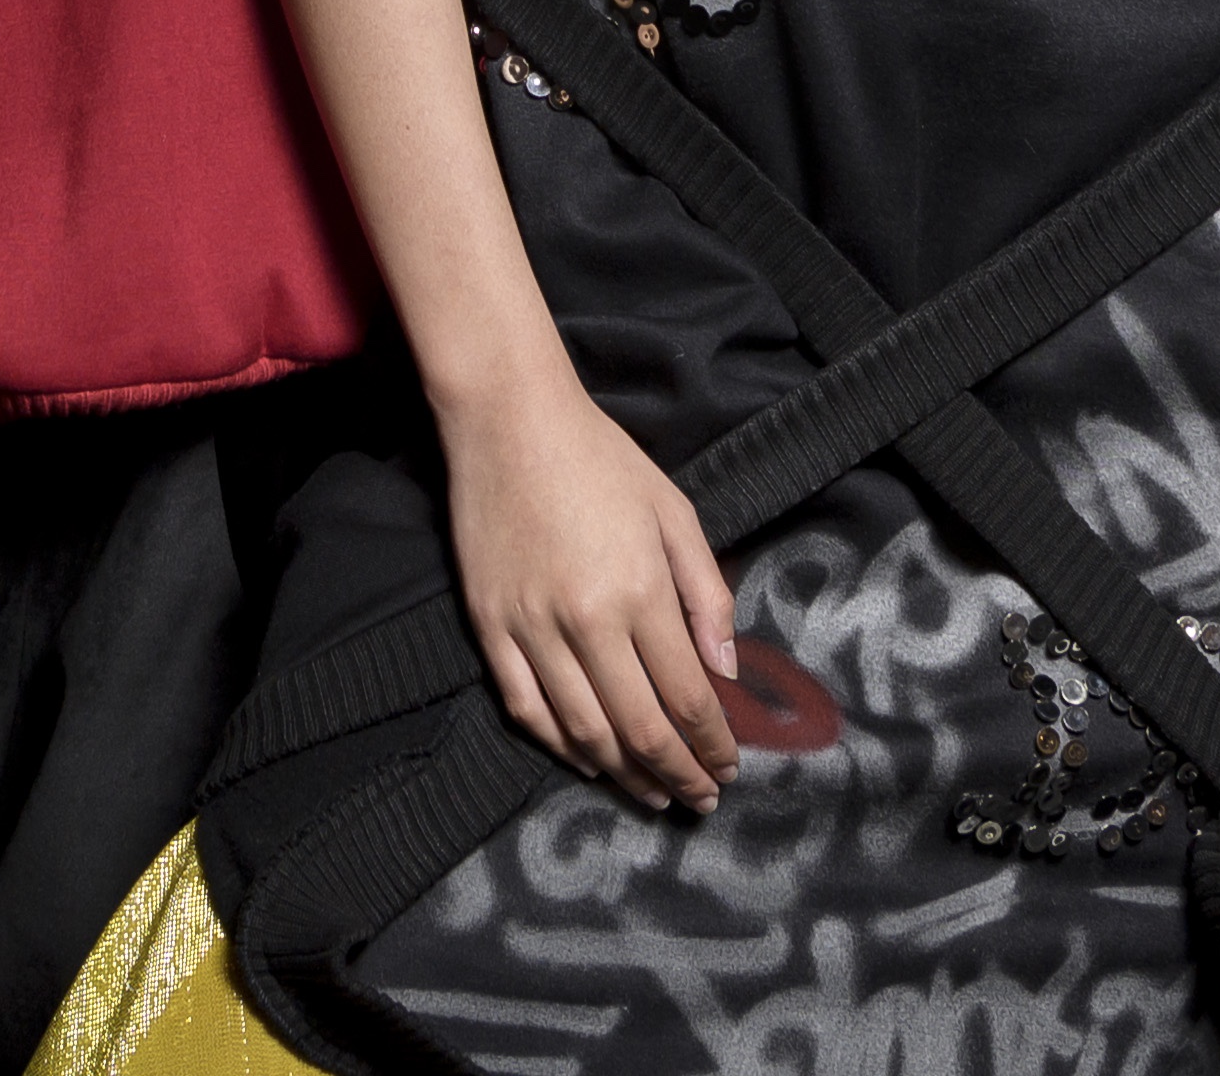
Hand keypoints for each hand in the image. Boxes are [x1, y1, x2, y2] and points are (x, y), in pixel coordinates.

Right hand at [437, 369, 740, 816]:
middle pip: (640, 728)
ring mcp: (530, 629)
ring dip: (626, 775)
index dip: (713, 744)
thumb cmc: (600, 458)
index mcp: (639, 591)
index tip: (730, 769)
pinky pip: (526, 708)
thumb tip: (726, 669)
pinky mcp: (489, 627)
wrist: (508, 419)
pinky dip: (561, 746)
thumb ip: (706, 592)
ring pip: (583, 732)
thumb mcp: (674, 512)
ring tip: (655, 795)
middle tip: (702, 799)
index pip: (688, 695)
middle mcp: (585, 621)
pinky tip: (590, 761)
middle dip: (678, 773)